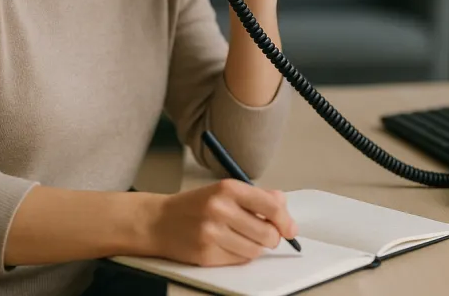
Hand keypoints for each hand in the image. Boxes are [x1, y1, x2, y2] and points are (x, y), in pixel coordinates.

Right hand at [146, 179, 297, 265]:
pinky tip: (227, 245)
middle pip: (267, 233)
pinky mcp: (205, 254)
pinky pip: (239, 260)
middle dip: (272, 237)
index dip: (286, 220)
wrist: (158, 221)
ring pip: (255, 250)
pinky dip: (239, 255)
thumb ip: (257, 197)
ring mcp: (212, 233)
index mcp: (228, 189)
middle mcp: (220, 209)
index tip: (290, 229)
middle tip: (265, 234)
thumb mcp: (224, 191)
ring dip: (254, 247)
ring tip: (241, 238)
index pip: (271, 206)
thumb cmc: (196, 205)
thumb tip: (284, 208)